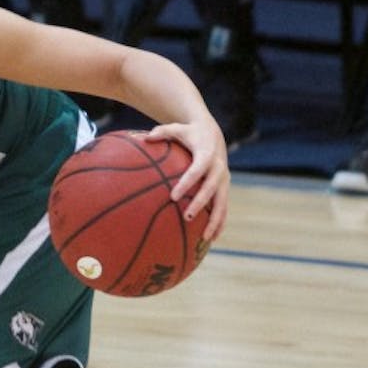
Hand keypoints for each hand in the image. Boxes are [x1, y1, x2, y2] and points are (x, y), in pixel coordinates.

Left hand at [145, 122, 228, 242]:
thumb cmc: (188, 133)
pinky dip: (220, 223)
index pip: (197, 170)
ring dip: (215, 221)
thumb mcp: (175, 128)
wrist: (212, 134)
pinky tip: (211, 239)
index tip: (173, 196)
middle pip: (211, 189)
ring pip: (222, 203)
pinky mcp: (225, 188)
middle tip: (186, 216)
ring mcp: (224, 180)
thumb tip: (143, 138)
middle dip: (200, 204)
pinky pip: (224, 208)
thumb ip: (160, 132)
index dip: (187, 183)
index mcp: (206, 155)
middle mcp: (219, 169)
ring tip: (205, 238)